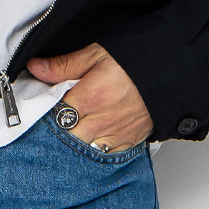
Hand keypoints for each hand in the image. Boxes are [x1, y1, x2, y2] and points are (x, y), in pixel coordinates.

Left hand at [25, 44, 151, 148]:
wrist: (172, 72)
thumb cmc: (136, 61)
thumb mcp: (97, 54)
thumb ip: (64, 65)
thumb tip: (35, 67)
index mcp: (90, 97)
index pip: (53, 113)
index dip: (46, 109)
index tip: (45, 103)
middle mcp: (101, 121)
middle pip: (65, 135)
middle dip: (60, 127)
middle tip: (60, 114)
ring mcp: (115, 135)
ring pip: (82, 148)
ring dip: (75, 139)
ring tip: (77, 125)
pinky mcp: (127, 142)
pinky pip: (103, 154)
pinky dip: (95, 146)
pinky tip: (93, 135)